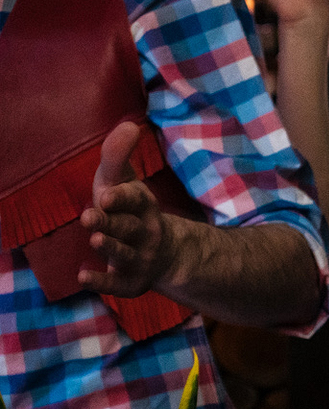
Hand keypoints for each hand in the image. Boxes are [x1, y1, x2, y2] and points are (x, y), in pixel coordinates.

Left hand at [77, 121, 187, 297]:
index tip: (106, 195)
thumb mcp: (125, 183)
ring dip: (110, 246)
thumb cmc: (133, 212)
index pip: (135, 200)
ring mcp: (139, 258)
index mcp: (143, 207)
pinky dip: (101, 282)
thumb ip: (118, 157)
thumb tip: (129, 124)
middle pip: (129, 227)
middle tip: (90, 215)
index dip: (122, 198)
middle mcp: (145, 232)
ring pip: (125, 253)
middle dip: (111, 222)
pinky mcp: (130, 282)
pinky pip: (117, 284)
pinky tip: (83, 276)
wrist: (166, 254)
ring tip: (94, 239)